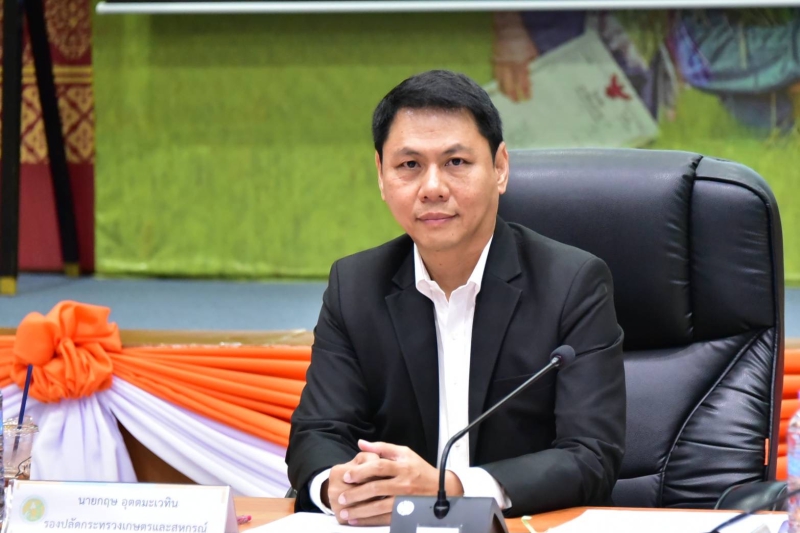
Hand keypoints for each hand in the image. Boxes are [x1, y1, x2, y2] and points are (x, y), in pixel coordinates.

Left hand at [335, 440, 463, 526]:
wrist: (441, 488)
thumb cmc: (419, 469)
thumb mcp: (404, 453)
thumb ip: (381, 448)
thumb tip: (361, 444)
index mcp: (402, 466)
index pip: (379, 467)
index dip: (361, 471)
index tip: (348, 476)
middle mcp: (403, 482)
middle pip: (376, 488)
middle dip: (356, 494)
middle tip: (342, 497)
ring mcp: (405, 499)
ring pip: (379, 506)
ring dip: (359, 510)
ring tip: (344, 512)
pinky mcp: (405, 512)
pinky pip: (385, 518)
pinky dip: (369, 520)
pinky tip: (357, 520)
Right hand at [492, 12, 537, 101]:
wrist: (507, 29)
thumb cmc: (522, 39)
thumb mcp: (531, 50)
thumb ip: (531, 62)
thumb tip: (532, 73)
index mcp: (521, 64)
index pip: (524, 81)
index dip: (526, 91)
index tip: (528, 98)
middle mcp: (510, 67)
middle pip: (511, 85)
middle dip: (514, 95)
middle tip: (517, 102)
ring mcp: (501, 65)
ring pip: (501, 83)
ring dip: (505, 91)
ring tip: (508, 97)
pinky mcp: (495, 63)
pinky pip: (496, 76)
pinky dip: (499, 83)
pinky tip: (501, 87)